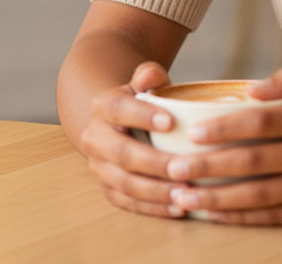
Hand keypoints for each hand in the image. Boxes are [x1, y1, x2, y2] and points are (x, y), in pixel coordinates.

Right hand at [79, 61, 184, 218]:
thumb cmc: (142, 99)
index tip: (171, 122)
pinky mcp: (107, 189)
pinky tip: (178, 207)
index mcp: (103, 106)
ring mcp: (99, 167)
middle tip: (185, 167)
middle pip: (124, 154)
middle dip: (155, 163)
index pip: (120, 110)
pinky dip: (153, 207)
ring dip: (156, 191)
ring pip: (125, 183)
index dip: (143, 116)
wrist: (118, 121)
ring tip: (185, 192)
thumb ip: (149, 75)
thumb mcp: (144, 82)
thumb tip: (153, 74)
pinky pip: (128, 202)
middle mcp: (95, 138)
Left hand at [165, 68, 281, 223]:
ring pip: (258, 196)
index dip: (225, 128)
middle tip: (172, 169)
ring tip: (183, 196)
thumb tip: (250, 89)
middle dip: (208, 166)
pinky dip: (241, 218)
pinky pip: (274, 218)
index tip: (193, 133)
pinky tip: (216, 214)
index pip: (263, 121)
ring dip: (215, 197)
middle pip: (253, 161)